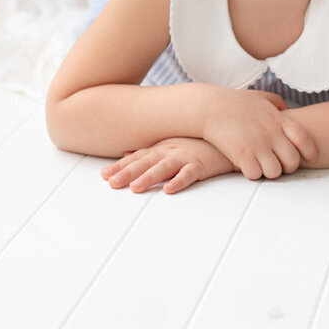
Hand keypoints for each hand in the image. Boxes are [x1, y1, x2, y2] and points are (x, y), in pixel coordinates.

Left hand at [101, 137, 234, 193]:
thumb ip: (148, 151)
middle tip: (112, 184)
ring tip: (135, 188)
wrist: (224, 139)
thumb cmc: (196, 143)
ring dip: (149, 177)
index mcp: (161, 148)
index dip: (120, 166)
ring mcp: (185, 156)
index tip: (104, 175)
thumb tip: (126, 154)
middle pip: (145, 162)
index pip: (137, 157)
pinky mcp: (201, 165)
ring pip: (163, 167)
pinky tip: (170, 189)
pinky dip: (179, 180)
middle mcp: (169, 151)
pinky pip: (189, 173)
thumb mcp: (170, 145)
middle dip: (127, 173)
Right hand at [200, 88, 318, 179]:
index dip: (310, 152)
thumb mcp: (261, 97)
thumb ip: (278, 103)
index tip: (307, 157)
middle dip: (287, 167)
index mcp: (279, 120)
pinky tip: (247, 165)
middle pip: (292, 162)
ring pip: (275, 172)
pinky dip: (252, 173)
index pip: (305, 140)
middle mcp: (271, 133)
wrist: (209, 107)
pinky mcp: (242, 155)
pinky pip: (255, 175)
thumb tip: (289, 110)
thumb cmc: (235, 102)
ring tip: (261, 164)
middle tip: (278, 164)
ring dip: (268, 171)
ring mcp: (257, 145)